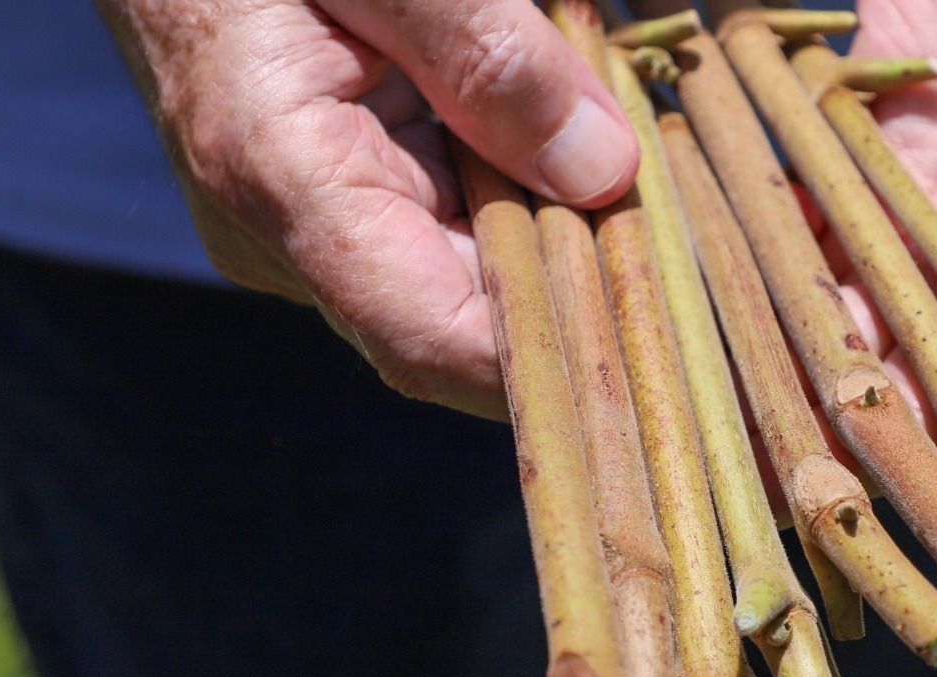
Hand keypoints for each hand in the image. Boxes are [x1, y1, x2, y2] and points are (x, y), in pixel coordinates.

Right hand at [95, 0, 642, 418]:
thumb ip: (487, 56)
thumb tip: (602, 173)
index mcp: (277, 176)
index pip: (435, 342)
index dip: (553, 360)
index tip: (653, 329)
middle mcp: (284, 236)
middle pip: (469, 321)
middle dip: (575, 280)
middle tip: (659, 223)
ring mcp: (305, 230)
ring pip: (469, 280)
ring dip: (553, 232)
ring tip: (603, 156)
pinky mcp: (330, 208)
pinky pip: (448, 234)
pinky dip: (516, 198)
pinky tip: (554, 139)